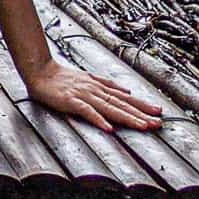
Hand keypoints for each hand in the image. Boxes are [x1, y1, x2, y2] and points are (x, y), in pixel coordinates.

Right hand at [22, 60, 162, 132]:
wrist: (40, 71)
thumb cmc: (62, 77)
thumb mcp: (88, 78)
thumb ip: (107, 84)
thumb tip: (126, 91)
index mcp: (100, 86)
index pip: (125, 98)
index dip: (142, 106)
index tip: (157, 113)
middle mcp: (95, 90)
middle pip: (122, 104)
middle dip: (141, 114)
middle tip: (157, 123)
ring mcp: (84, 95)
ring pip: (110, 108)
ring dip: (127, 118)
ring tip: (142, 126)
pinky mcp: (71, 101)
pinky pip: (88, 112)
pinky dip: (99, 119)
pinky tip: (109, 128)